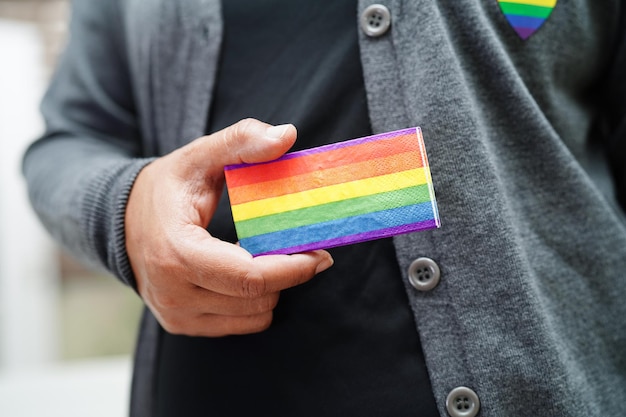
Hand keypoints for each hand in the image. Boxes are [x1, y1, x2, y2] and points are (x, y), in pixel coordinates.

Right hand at [125, 119, 333, 336]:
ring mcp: (175, 315)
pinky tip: (245, 273)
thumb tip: (287, 135)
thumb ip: (242, 140)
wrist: (120, 222)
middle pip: (256, 298)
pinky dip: (252, 301)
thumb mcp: (200, 156)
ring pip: (253, 316)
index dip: (292, 268)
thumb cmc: (165, 188)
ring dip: (270, 288)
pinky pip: (239, 324)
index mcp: (176, 252)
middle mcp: (172, 293)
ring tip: (266, 256)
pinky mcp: (181, 325)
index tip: (320, 254)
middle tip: (302, 249)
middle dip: (287, 274)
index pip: (249, 277)